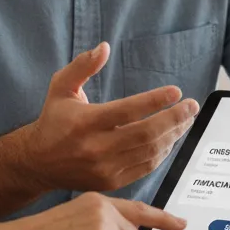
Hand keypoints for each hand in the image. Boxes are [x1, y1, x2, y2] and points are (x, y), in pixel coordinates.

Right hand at [20, 42, 199, 192]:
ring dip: (173, 135)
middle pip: (145, 134)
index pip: (127, 111)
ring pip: (150, 152)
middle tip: (191, 106)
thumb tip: (104, 47)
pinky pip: (146, 167)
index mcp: (85, 123)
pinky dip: (163, 152)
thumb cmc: (54, 120)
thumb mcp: (61, 87)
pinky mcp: (112, 181)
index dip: (155, 101)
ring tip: (186, 120)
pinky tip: (171, 138)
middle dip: (174, 119)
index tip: (175, 92)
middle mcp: (96, 148)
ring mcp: (105, 168)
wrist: (38, 163)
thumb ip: (82, 66)